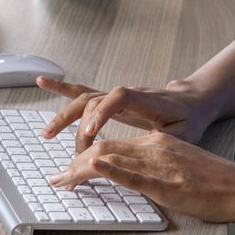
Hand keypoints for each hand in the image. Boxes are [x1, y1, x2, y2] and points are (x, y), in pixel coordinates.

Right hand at [37, 76, 213, 153]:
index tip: (92, 132)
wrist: (191, 101)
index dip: (104, 112)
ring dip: (65, 115)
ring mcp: (117, 97)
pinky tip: (43, 83)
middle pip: (95, 99)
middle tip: (72, 152)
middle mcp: (127, 95)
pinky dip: (63, 89)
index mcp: (146, 101)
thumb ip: (168, 139)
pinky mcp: (111, 101)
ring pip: (86, 99)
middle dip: (77, 122)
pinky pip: (85, 93)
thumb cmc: (189, 119)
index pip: (120, 98)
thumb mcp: (185, 133)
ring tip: (47, 134)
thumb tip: (150, 147)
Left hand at [49, 130, 234, 225]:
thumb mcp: (180, 168)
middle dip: (73, 164)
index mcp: (157, 143)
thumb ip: (156, 169)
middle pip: (103, 149)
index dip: (84, 157)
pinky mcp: (166, 183)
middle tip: (57, 179)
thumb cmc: (216, 184)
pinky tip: (96, 166)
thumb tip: (134, 178)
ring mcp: (159, 164)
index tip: (69, 172)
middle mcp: (155, 147)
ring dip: (80, 171)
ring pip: (111, 159)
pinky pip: (133, 174)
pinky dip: (111, 170)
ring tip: (61, 181)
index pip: (111, 145)